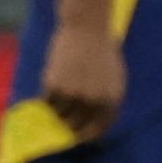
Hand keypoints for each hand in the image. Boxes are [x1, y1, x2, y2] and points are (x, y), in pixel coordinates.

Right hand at [41, 18, 125, 143]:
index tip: (77, 135)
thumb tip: (92, 124)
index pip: (97, 130)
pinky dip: (48, 95)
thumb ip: (105, 101)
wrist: (87, 26)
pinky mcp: (54, 86)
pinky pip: (47, 101)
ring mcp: (72, 95)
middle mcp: (92, 102)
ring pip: (58, 114)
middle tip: (63, 115)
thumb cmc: (102, 50)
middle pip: (75, 126)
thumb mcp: (114, 78)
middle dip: (69, 122)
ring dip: (57, 107)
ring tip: (60, 90)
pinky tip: (53, 79)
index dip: (85, 135)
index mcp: (111, 101)